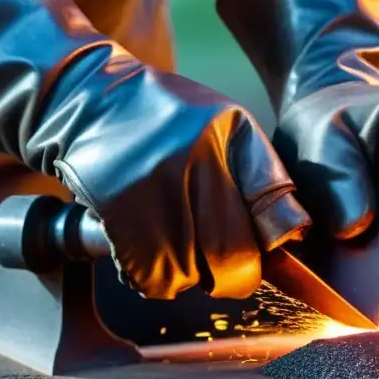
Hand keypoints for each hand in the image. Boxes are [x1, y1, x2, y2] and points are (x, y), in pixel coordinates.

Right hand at [0, 0, 310, 299]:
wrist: (88, 100)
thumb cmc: (166, 122)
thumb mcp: (222, 126)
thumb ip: (259, 176)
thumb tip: (290, 238)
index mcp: (234, 135)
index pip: (277, 207)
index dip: (279, 239)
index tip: (271, 247)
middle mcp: (199, 158)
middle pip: (235, 255)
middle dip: (233, 274)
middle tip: (223, 269)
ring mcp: (157, 184)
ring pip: (192, 274)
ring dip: (188, 276)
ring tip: (176, 247)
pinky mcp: (119, 209)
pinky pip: (152, 277)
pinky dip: (154, 278)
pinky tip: (148, 252)